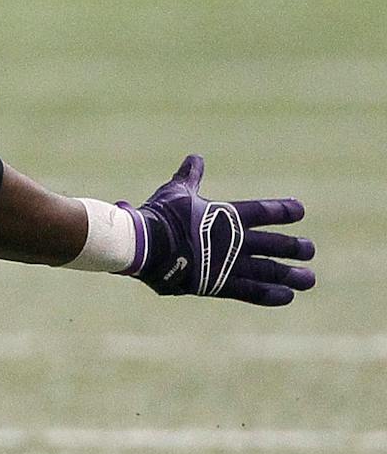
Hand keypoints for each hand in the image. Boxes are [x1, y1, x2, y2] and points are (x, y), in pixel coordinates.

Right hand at [128, 155, 314, 305]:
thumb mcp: (175, 192)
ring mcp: (229, 264)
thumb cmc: (159, 215)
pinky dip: (270, 294)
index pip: (264, 211)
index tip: (299, 210)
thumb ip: (190, 177)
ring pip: (269, 270)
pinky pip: (250, 291)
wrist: (145, 244)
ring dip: (290, 274)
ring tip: (309, 279)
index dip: (283, 211)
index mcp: (227, 216)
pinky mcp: (218, 284)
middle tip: (309, 249)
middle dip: (294, 247)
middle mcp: (235, 241)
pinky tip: (287, 296)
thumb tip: (194, 157)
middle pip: (274, 244)